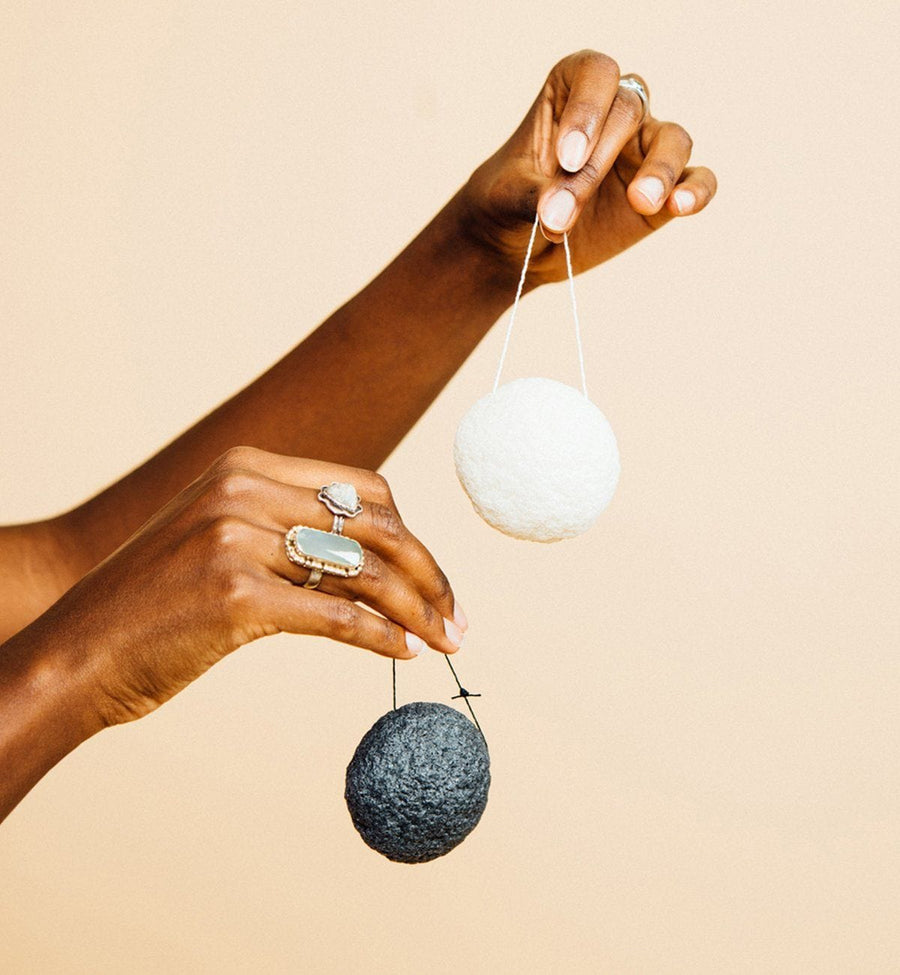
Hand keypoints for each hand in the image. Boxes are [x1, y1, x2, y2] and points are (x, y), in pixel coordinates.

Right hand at [38, 447, 466, 727]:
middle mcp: (243, 488)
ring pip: (365, 570)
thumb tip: (370, 556)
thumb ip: (284, 529)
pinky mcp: (234, 594)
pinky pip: (337, 616)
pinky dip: (382, 636)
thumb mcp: (218, 540)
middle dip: (429, 572)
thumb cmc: (155, 605)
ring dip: (418, 609)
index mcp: (247, 466)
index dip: (410, 533)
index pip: (363, 488)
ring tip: (447, 639)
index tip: (431, 576)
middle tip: (458, 615)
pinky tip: (408, 653)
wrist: (77, 652)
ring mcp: (236, 537)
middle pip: (377, 523)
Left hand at [459, 49, 717, 285]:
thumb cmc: (509, 202)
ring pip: (673, 139)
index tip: (567, 158)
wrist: (519, 244)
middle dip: (598, 163)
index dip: (587, 109)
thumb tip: (560, 212)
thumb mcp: (507, 195)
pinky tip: (681, 206)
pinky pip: (697, 179)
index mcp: (572, 90)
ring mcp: (644, 150)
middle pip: (629, 113)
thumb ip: (533, 196)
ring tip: (641, 201)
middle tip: (565, 210)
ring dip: (660, 169)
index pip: (596, 73)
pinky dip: (697, 190)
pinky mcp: (664, 190)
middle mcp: (615, 111)